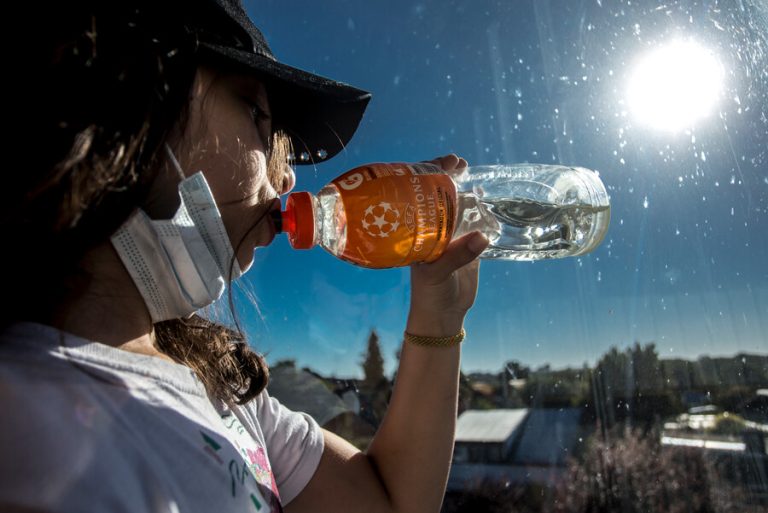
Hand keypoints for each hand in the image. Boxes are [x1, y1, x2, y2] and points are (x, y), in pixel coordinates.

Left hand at [406, 154, 489, 336]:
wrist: (443, 315)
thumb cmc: (430, 294)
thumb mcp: (438, 274)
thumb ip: (457, 256)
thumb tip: (481, 238)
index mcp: (417, 232)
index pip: (419, 197)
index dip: (428, 176)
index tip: (443, 163)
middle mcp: (430, 229)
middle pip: (437, 195)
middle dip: (445, 176)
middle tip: (459, 162)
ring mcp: (448, 235)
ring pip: (454, 204)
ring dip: (461, 187)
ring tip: (469, 170)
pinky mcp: (466, 244)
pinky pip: (472, 220)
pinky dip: (478, 207)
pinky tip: (483, 193)